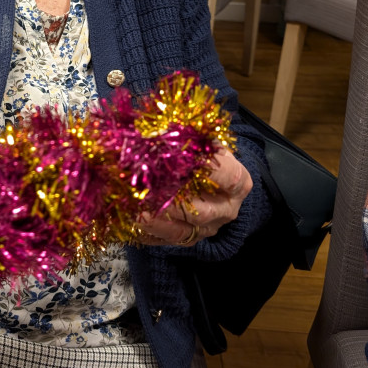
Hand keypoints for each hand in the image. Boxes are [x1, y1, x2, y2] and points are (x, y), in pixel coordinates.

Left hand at [135, 147, 251, 246]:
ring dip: (154, 220)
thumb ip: (190, 136)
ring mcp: (207, 229)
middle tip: (146, 187)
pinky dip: (145, 232)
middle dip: (171, 200)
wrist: (214, 183)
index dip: (207, 169)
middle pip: (201, 210)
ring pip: (181, 231)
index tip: (183, 159)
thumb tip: (158, 126)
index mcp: (238, 183)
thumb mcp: (206, 143)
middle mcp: (226, 210)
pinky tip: (130, 219)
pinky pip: (164, 241)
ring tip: (133, 208)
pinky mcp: (187, 241)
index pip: (228, 178)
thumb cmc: (207, 157)